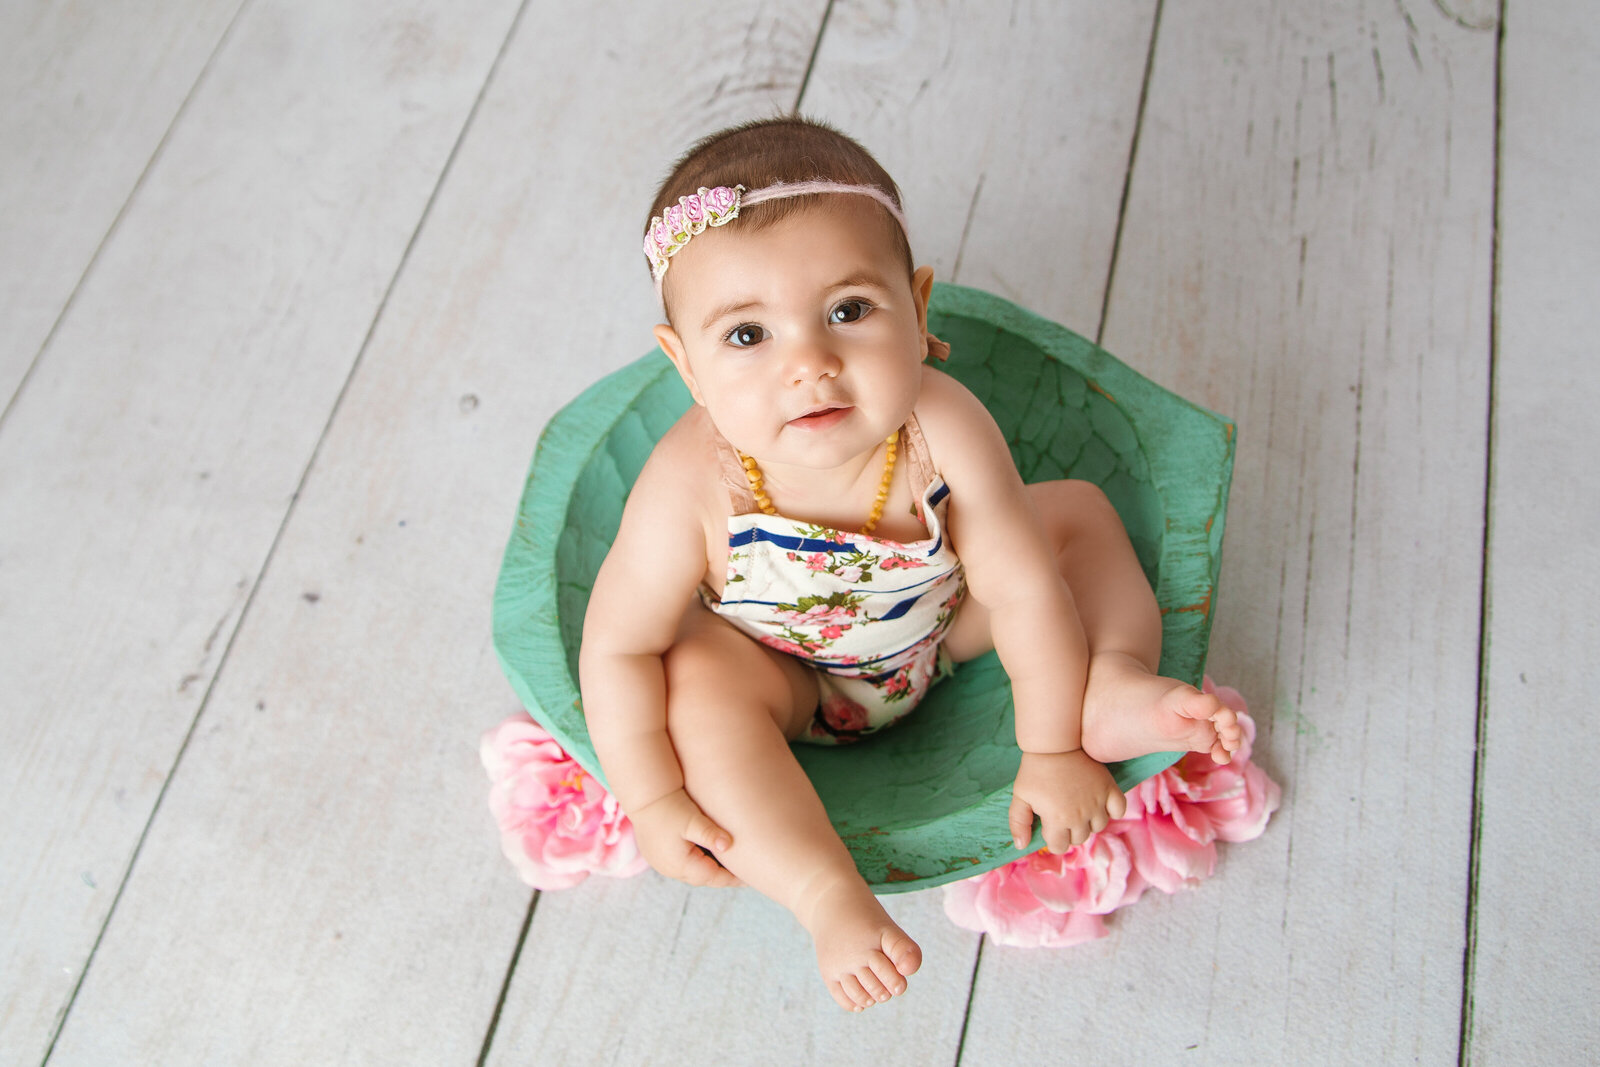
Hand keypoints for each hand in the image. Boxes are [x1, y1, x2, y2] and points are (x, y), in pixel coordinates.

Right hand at [628, 788, 741, 887]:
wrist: (645, 795)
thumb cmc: (670, 805)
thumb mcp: (693, 819)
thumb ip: (710, 833)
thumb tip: (728, 845)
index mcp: (679, 864)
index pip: (713, 878)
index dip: (732, 878)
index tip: (749, 877)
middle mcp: (669, 869)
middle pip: (703, 878)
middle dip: (722, 876)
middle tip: (741, 872)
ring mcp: (661, 864)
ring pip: (692, 873)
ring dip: (709, 870)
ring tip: (728, 865)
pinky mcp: (657, 856)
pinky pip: (682, 865)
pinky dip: (697, 863)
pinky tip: (708, 853)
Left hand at [1008, 750, 1126, 852]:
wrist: (1054, 745)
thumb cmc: (1034, 771)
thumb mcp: (1020, 797)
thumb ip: (1018, 823)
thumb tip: (1021, 845)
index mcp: (1057, 819)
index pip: (1060, 847)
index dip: (1052, 837)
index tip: (1049, 823)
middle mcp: (1080, 815)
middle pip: (1079, 838)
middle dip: (1069, 831)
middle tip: (1062, 811)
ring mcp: (1097, 802)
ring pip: (1098, 827)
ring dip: (1089, 822)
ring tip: (1078, 806)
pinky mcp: (1109, 788)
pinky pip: (1119, 810)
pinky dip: (1112, 810)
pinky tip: (1100, 804)